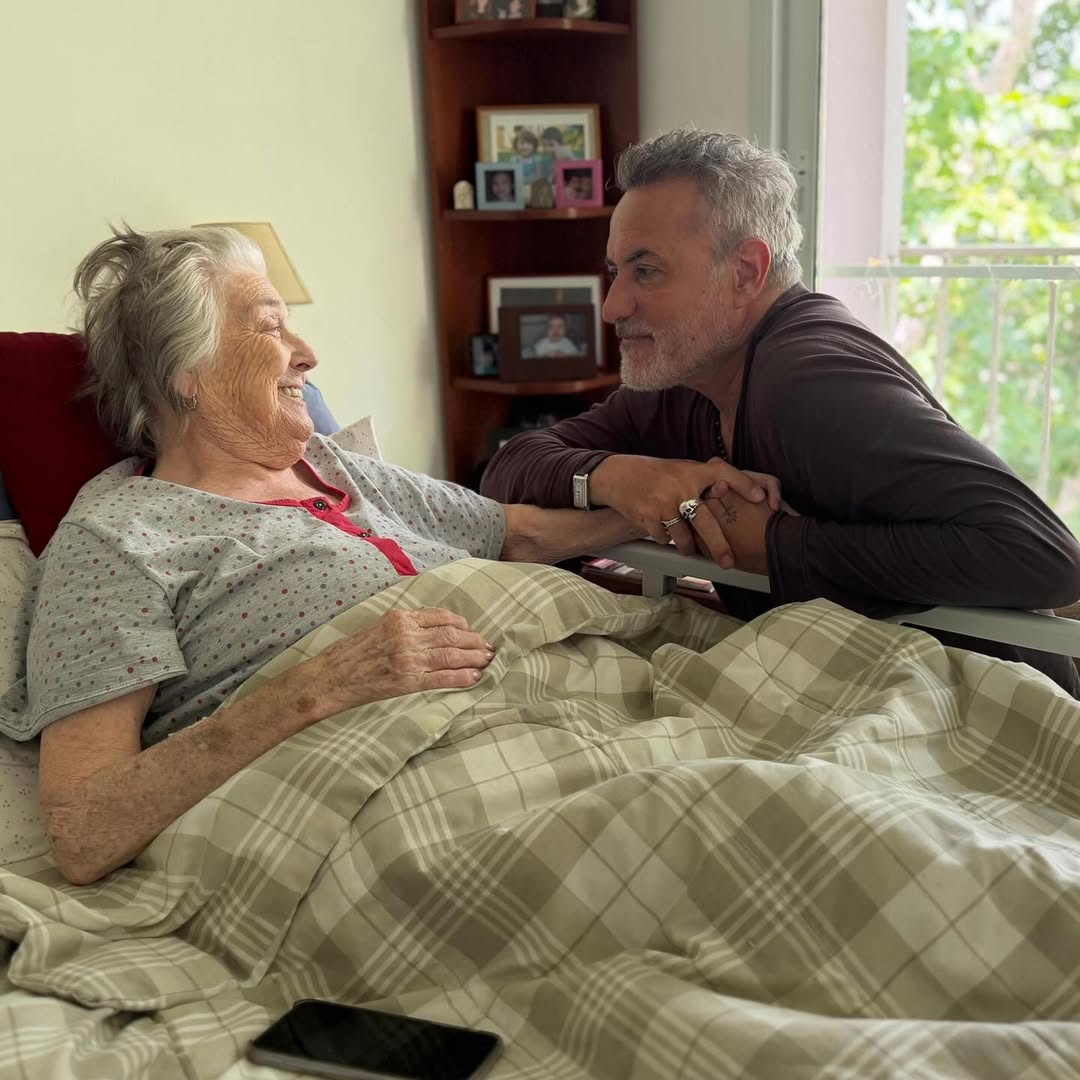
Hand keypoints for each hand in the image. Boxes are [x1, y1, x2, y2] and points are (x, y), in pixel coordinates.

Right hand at [311, 608, 494, 713]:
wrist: (331, 678)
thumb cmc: (351, 654)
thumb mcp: (378, 627)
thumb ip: (404, 626)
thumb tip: (432, 630)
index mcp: (400, 618)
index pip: (440, 617)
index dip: (461, 624)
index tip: (471, 630)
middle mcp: (407, 635)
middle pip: (451, 635)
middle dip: (474, 641)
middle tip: (488, 647)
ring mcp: (408, 658)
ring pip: (451, 655)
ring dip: (474, 657)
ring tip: (487, 660)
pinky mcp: (408, 681)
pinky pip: (442, 677)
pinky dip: (462, 677)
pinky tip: (474, 677)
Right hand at [589, 455, 780, 565]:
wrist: (617, 475)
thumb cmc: (654, 474)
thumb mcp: (681, 470)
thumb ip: (702, 481)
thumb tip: (728, 491)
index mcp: (693, 471)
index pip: (725, 474)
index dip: (745, 485)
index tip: (762, 499)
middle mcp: (681, 486)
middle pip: (707, 522)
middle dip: (719, 546)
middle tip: (729, 563)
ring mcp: (664, 503)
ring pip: (685, 537)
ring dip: (688, 547)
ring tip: (689, 548)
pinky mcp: (649, 517)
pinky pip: (665, 538)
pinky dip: (666, 540)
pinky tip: (662, 531)